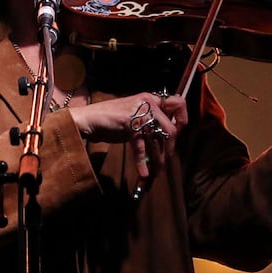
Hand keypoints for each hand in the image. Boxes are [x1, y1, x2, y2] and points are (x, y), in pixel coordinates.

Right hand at [69, 92, 187, 178]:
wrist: (89, 119)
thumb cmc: (111, 119)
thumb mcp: (135, 114)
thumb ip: (151, 120)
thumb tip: (169, 137)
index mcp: (151, 99)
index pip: (179, 103)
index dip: (182, 119)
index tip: (178, 134)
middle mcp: (148, 103)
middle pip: (170, 129)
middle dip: (170, 149)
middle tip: (165, 161)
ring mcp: (138, 113)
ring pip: (156, 141)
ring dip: (158, 160)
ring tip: (157, 172)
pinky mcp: (129, 124)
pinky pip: (141, 147)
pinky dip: (142, 162)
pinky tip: (144, 173)